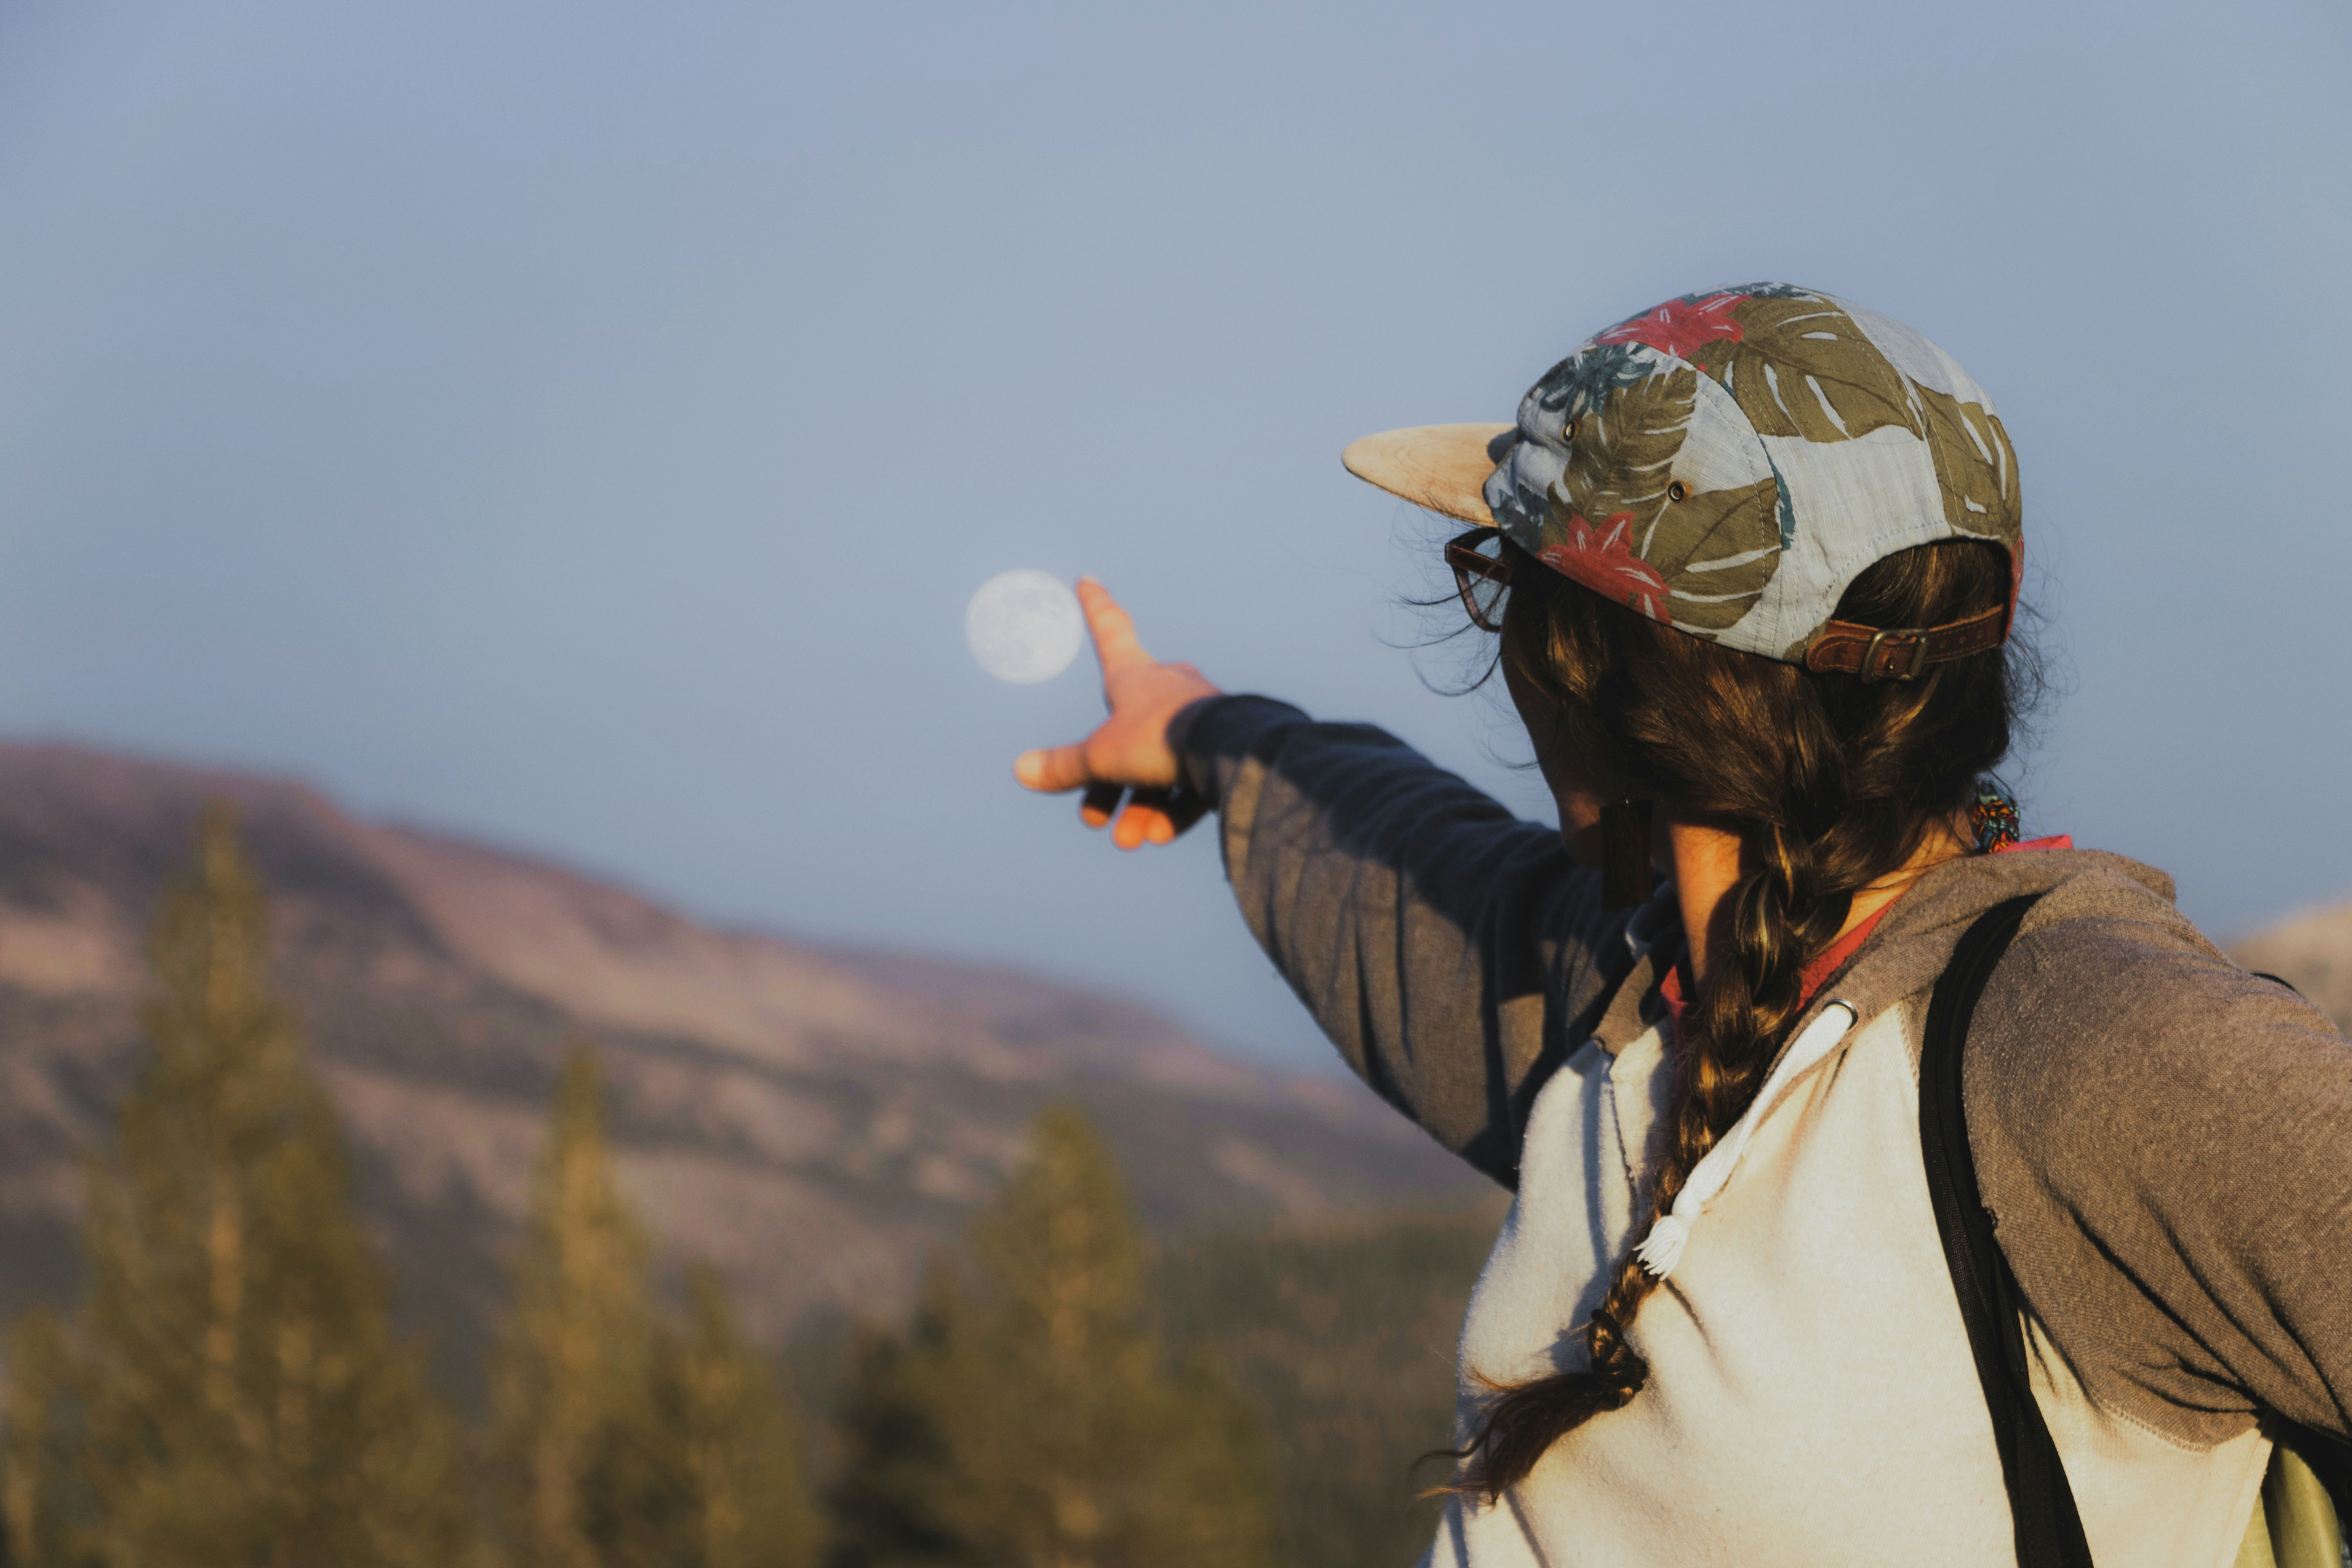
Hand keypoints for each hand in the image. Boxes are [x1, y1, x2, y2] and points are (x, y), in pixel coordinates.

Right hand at [1014, 578, 1222, 849]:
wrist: (1232, 754)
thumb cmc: (1161, 740)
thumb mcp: (1101, 757)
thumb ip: (1064, 766)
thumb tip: (1021, 770)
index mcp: (1135, 675)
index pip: (1109, 630)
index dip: (1095, 607)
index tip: (1088, 579)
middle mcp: (1169, 690)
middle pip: (1125, 735)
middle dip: (1105, 783)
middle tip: (1094, 819)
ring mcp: (1199, 719)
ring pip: (1159, 766)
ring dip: (1139, 808)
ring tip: (1129, 841)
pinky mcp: (1224, 749)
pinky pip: (1192, 781)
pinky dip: (1173, 808)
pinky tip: (1160, 836)